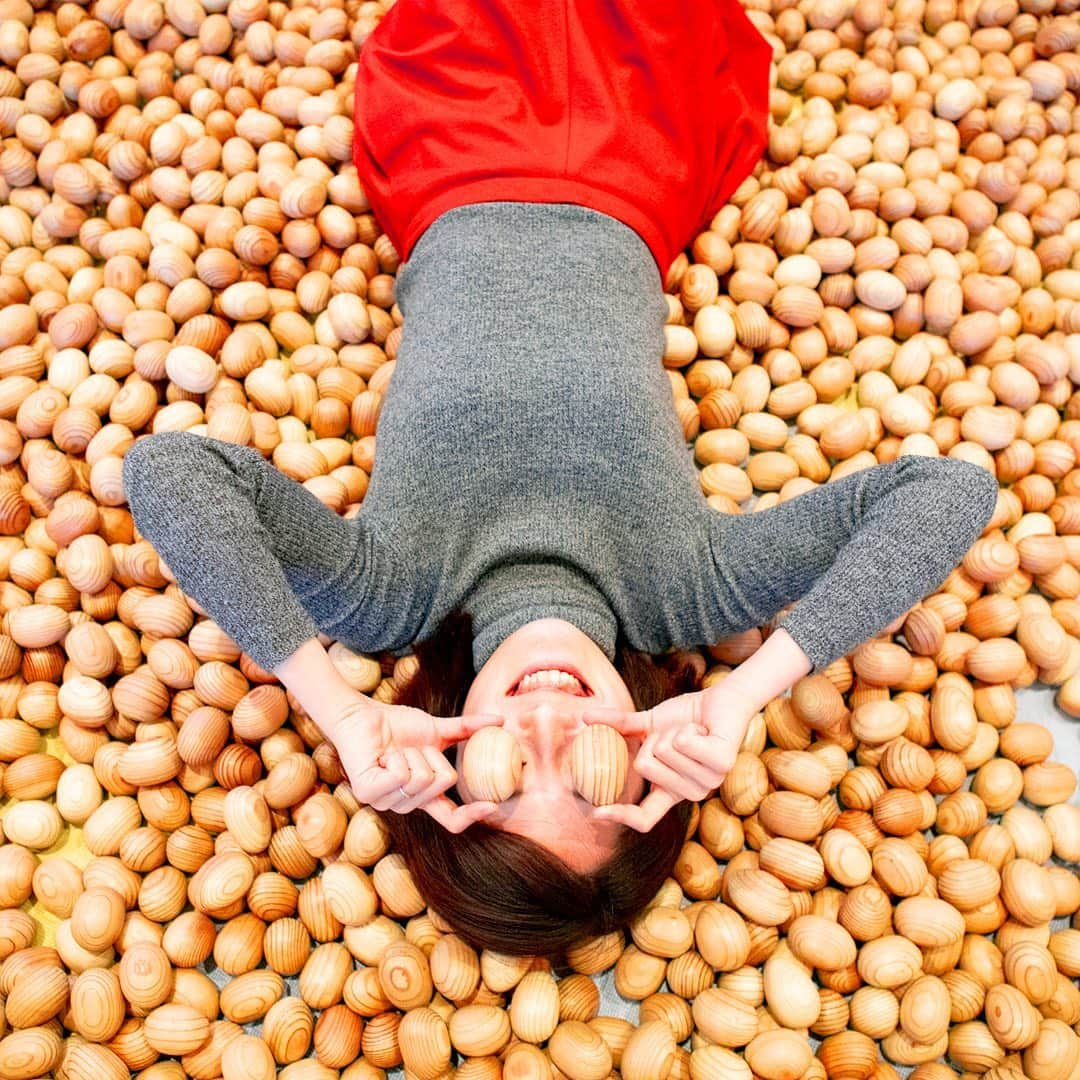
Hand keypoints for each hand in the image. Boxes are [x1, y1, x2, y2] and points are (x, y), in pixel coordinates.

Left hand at [325, 694, 501, 832]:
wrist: (362, 714)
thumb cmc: (396, 724)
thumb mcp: (436, 730)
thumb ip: (466, 730)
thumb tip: (500, 721)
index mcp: (422, 796)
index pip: (451, 819)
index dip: (472, 814)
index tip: (491, 805)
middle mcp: (405, 804)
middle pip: (443, 782)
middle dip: (431, 755)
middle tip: (410, 749)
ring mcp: (384, 803)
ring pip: (422, 778)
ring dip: (411, 754)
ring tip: (393, 752)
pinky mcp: (368, 793)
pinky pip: (401, 776)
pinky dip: (396, 758)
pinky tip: (382, 757)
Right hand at [582, 681, 757, 831]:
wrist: (722, 700)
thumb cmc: (686, 716)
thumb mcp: (648, 724)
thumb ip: (619, 726)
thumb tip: (583, 717)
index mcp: (670, 791)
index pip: (645, 817)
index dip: (619, 816)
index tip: (596, 812)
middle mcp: (690, 793)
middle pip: (644, 766)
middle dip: (654, 739)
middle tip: (676, 735)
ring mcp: (709, 782)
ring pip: (664, 751)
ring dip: (674, 730)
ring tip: (693, 732)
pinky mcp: (723, 765)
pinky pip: (684, 742)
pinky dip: (688, 727)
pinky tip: (704, 730)